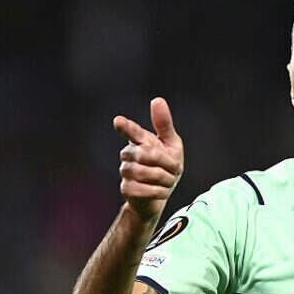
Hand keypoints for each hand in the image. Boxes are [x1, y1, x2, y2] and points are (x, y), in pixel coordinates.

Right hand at [113, 98, 184, 221]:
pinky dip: (157, 191)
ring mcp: (125, 171)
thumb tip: (157, 99)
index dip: (125, 126)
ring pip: (144, 173)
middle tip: (176, 170)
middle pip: (147, 155)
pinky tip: (163, 191)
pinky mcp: (126, 188)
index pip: (132, 131)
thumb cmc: (167, 166)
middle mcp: (129, 154)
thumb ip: (164, 124)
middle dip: (167, 163)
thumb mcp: (172, 145)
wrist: (162, 194)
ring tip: (170, 182)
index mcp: (141, 140)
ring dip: (164, 179)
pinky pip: (141, 189)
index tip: (118, 121)